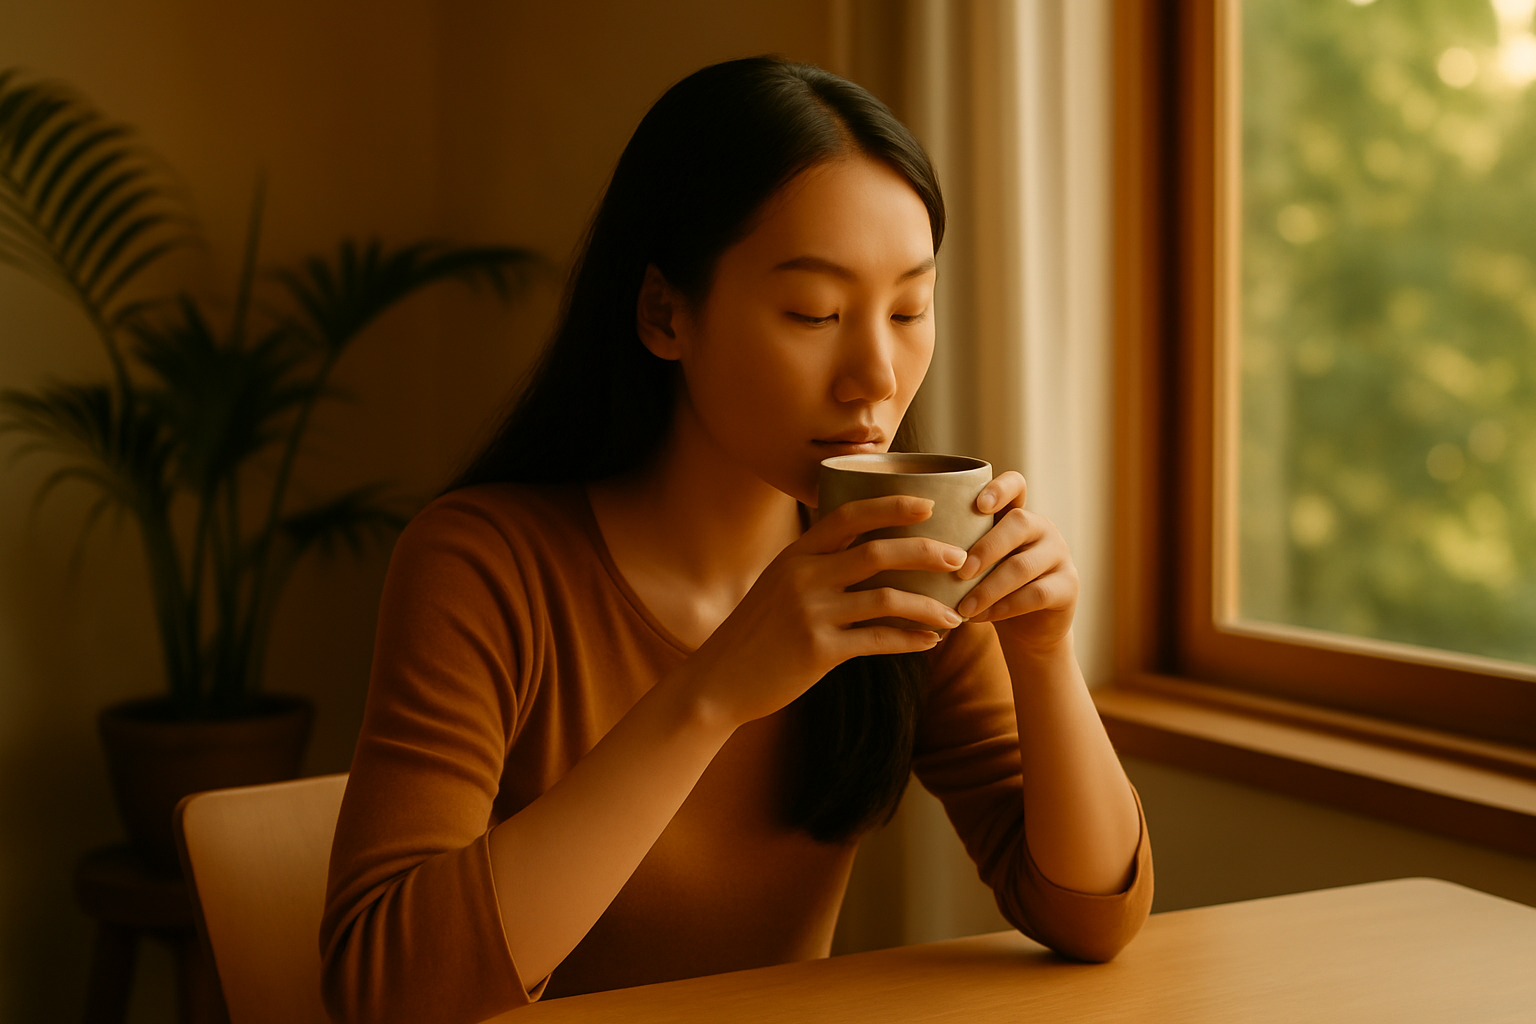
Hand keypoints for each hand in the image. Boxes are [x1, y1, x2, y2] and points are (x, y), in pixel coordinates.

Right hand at [685, 495, 967, 727]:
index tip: (929, 505)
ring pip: (886, 599)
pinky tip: (930, 643)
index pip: (848, 515)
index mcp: (796, 555)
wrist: (718, 680)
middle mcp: (803, 576)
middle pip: (877, 552)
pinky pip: (877, 640)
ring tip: (955, 615)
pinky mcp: (818, 650)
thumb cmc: (755, 633)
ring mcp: (810, 613)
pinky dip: (909, 640)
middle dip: (926, 552)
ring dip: (928, 606)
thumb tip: (866, 556)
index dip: (891, 506)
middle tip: (960, 560)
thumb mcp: (778, 587)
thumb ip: (817, 568)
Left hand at [952, 472, 1077, 652]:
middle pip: (1019, 523)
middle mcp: (1042, 528)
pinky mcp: (1069, 586)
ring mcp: (1059, 555)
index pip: (1016, 485)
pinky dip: (1005, 607)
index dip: (999, 489)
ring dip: (989, 588)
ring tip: (963, 607)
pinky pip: (1036, 594)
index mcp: (1017, 514)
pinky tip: (983, 617)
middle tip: (958, 572)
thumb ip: (955, 546)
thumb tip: (901, 540)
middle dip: (985, 548)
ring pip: (1024, 565)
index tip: (978, 505)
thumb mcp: (975, 563)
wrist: (1027, 629)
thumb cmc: (989, 589)